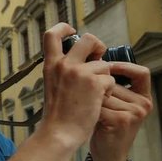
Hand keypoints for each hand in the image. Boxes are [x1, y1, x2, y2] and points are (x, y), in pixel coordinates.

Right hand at [40, 23, 116, 148]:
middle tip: (100, 58)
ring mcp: (80, 72)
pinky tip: (98, 102)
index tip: (72, 31)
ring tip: (95, 95)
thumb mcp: (52, 85)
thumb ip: (63, 71)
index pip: (51, 34)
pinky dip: (107, 91)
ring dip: (104, 78)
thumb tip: (84, 61)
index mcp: (51, 65)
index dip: (63, 27)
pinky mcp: (95, 83)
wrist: (59, 133)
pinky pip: (110, 79)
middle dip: (99, 46)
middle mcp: (65, 64)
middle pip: (88, 39)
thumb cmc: (57, 115)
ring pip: (104, 64)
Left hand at [89, 62, 152, 160]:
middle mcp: (143, 104)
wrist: (108, 155)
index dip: (124, 66)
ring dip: (91, 99)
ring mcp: (134, 113)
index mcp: (144, 97)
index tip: (107, 65)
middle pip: (114, 82)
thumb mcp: (117, 105)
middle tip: (88, 98)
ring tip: (88, 110)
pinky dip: (89, 109)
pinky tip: (88, 116)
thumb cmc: (108, 126)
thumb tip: (97, 61)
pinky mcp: (121, 120)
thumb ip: (114, 87)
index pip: (142, 73)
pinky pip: (98, 104)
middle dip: (98, 88)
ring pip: (104, 93)